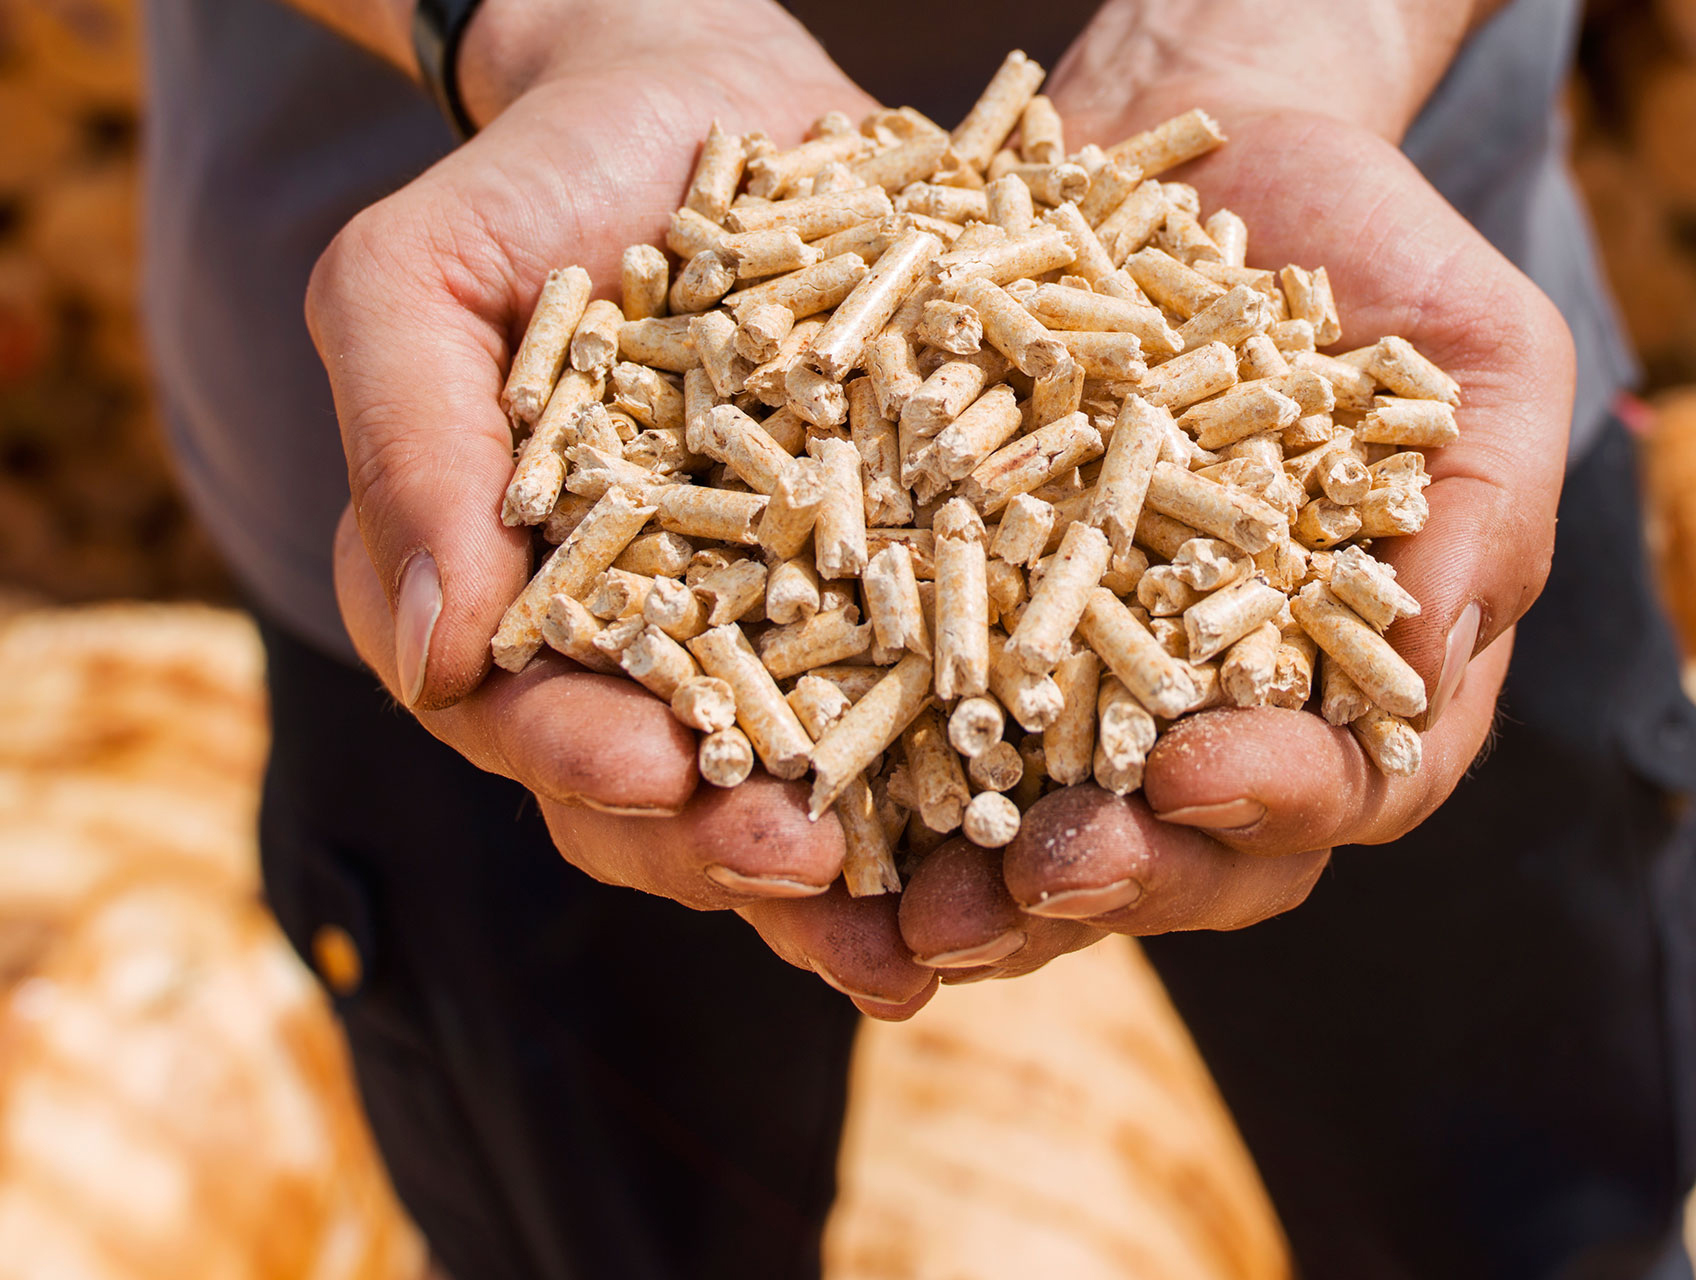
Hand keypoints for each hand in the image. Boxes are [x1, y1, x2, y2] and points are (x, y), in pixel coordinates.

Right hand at [313, 1, 944, 1018]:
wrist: (699, 97)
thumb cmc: (538, 184)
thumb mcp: (424, 279)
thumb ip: (405, 448)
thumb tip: (429, 654)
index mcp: (496, 602)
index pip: (511, 717)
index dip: (571, 755)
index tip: (649, 766)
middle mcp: (621, 651)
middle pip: (649, 798)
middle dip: (717, 844)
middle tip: (799, 861)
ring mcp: (752, 638)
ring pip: (780, 790)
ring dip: (847, 870)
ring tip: (926, 923)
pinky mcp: (871, 605)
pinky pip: (908, 713)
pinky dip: (953, 781)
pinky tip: (1024, 826)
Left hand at [897, 98, 1570, 977]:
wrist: (1210, 162)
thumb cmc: (1375, 260)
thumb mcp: (1480, 365)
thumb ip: (1475, 519)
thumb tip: (1420, 669)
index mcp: (1345, 683)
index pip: (1336, 791)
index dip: (1271, 802)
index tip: (1193, 772)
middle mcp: (1207, 711)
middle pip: (1174, 853)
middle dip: (1104, 880)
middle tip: (1027, 884)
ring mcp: (1074, 678)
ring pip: (1028, 824)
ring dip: (964, 880)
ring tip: (900, 897)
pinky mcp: (956, 624)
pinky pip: (903, 707)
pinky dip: (860, 757)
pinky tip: (797, 771)